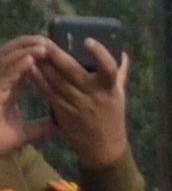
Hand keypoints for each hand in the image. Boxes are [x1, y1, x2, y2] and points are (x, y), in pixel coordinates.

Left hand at [2, 32, 123, 164]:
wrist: (103, 149)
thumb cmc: (112, 118)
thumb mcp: (120, 96)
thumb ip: (119, 73)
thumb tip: (121, 52)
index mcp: (110, 89)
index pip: (109, 69)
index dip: (99, 53)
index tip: (87, 40)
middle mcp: (94, 96)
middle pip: (73, 71)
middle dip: (57, 54)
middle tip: (45, 40)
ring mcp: (78, 104)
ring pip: (56, 80)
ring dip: (43, 64)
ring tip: (33, 51)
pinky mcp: (63, 112)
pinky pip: (48, 91)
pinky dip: (38, 78)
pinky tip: (31, 68)